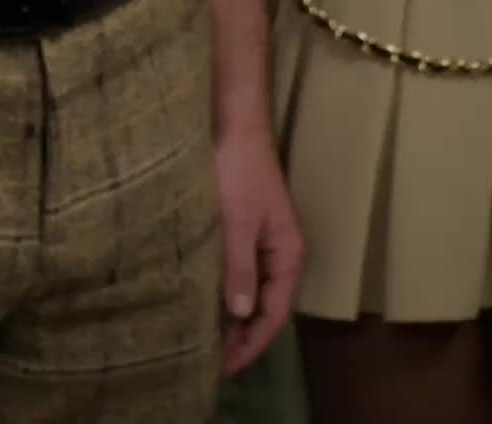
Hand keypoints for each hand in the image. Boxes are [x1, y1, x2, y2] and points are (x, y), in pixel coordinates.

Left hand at [212, 126, 302, 378]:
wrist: (233, 123)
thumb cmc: (238, 170)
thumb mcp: (236, 221)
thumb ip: (239, 267)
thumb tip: (239, 314)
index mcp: (288, 253)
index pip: (275, 314)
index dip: (251, 344)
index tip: (223, 367)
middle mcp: (280, 252)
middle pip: (266, 307)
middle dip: (241, 336)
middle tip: (208, 359)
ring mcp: (262, 241)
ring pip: (251, 290)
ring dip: (232, 315)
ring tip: (203, 338)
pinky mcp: (244, 230)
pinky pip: (239, 272)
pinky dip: (224, 291)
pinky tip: (203, 300)